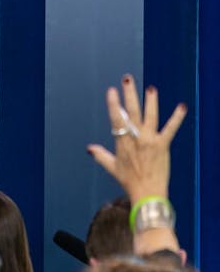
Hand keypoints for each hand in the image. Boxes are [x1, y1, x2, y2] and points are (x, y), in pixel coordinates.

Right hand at [88, 75, 185, 201]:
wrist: (147, 192)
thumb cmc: (129, 181)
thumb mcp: (112, 167)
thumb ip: (101, 155)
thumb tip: (90, 149)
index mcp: (122, 142)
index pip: (116, 118)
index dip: (113, 103)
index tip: (111, 91)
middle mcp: (135, 138)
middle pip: (131, 112)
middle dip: (129, 94)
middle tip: (126, 79)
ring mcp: (150, 141)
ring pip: (150, 116)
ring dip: (151, 101)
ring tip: (150, 88)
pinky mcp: (163, 146)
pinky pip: (171, 129)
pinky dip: (177, 118)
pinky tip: (182, 107)